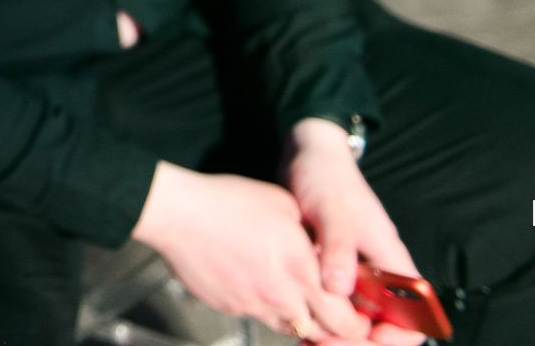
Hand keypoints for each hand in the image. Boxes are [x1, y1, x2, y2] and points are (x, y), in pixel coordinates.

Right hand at [132, 162, 371, 342]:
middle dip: (332, 327)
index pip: (347, 322)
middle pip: (322, 334)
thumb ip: (309, 234)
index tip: (356, 312)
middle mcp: (282, 297)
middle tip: (331, 311)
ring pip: (290, 327)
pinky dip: (263, 305)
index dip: (357, 322)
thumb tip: (319, 245)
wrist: (177, 214)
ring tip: (290, 290)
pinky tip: (253, 278)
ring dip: (298, 317)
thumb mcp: (283, 205)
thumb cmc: (227, 202)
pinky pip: (256, 314)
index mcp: (302, 271)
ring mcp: (253, 306)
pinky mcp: (229, 307)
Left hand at [284, 119, 425, 344]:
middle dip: (359, 343)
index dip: (399, 335)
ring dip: (338, 336)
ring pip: (359, 321)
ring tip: (307, 338)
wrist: (305, 155)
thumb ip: (338, 247)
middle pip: (386, 326)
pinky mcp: (331, 270)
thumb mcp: (330, 210)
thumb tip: (340, 288)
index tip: (368, 338)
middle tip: (322, 344)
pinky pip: (335, 306)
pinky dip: (321, 319)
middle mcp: (379, 272)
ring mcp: (355, 273)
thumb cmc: (324, 176)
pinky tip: (296, 320)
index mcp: (392, 260)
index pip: (418, 315)